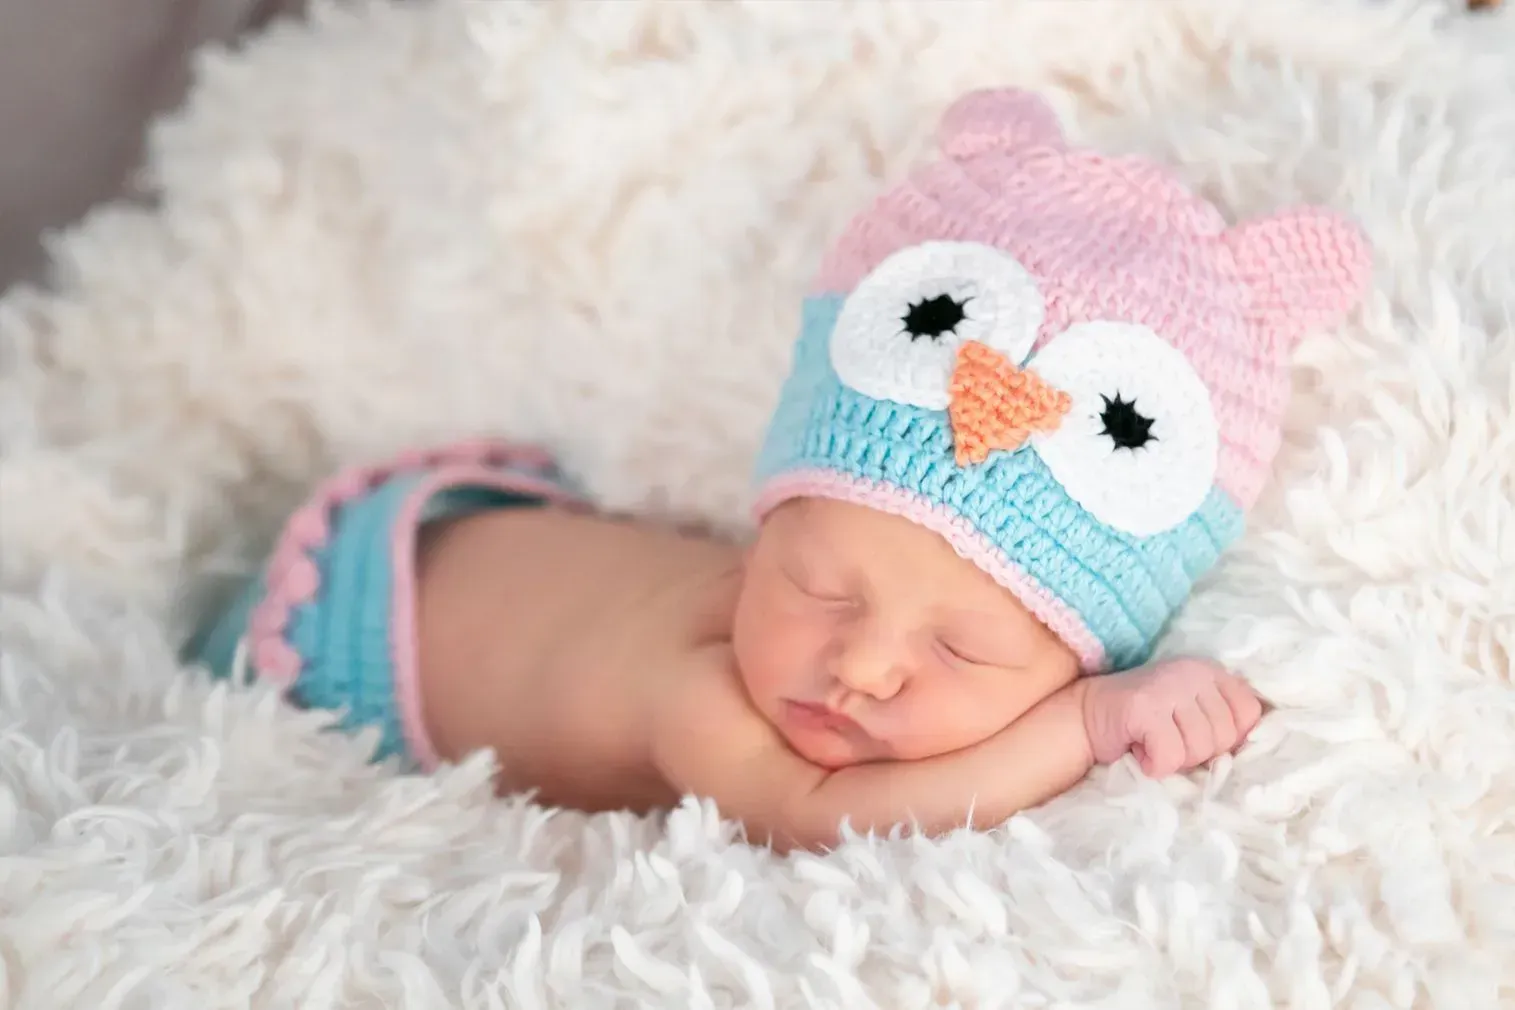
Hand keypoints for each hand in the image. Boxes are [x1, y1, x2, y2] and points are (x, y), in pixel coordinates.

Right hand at [1081, 658, 1263, 776]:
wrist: (1086, 716)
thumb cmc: (1143, 724)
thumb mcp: (1192, 713)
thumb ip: (1221, 721)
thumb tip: (1247, 748)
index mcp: (1210, 671)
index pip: (1249, 713)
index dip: (1226, 738)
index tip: (1195, 736)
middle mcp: (1193, 672)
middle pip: (1225, 737)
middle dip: (1197, 753)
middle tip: (1169, 741)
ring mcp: (1168, 687)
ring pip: (1199, 749)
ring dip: (1175, 760)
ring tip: (1154, 743)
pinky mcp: (1145, 707)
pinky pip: (1170, 756)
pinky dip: (1155, 766)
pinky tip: (1141, 752)